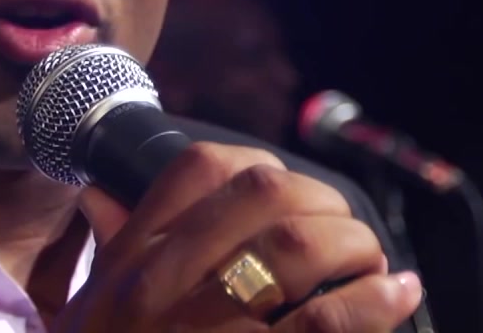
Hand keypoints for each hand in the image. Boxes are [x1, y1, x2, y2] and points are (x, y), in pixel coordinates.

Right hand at [57, 142, 422, 331]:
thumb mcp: (85, 316)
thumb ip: (107, 253)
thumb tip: (103, 198)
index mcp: (130, 260)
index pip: (200, 169)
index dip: (261, 166)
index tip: (291, 196)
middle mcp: (162, 283)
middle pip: (263, 192)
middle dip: (324, 202)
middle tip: (345, 234)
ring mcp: (203, 327)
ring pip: (298, 245)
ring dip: (355, 244)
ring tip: (374, 265)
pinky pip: (320, 322)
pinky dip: (372, 301)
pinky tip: (396, 294)